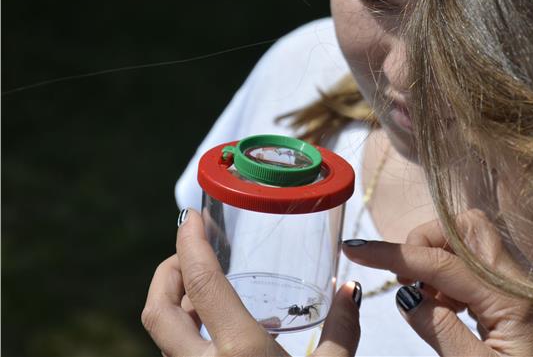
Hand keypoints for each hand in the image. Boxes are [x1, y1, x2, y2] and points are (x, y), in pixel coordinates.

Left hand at [142, 209, 360, 356]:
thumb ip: (344, 328)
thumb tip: (349, 286)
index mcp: (240, 354)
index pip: (201, 283)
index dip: (190, 243)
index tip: (190, 215)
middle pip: (158, 309)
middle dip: (165, 271)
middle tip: (189, 250)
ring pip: (163, 336)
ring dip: (175, 303)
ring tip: (205, 288)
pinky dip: (185, 332)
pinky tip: (216, 331)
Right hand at [343, 209, 532, 356]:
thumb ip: (440, 331)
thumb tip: (405, 294)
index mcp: (510, 299)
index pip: (442, 262)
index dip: (395, 254)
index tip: (357, 251)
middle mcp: (515, 282)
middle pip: (467, 226)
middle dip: (426, 239)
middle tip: (405, 278)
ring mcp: (514, 286)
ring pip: (469, 241)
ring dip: (436, 258)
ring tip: (425, 299)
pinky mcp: (509, 296)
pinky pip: (473, 265)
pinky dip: (448, 275)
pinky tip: (444, 307)